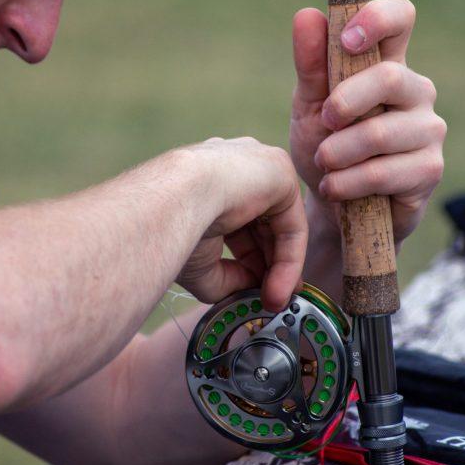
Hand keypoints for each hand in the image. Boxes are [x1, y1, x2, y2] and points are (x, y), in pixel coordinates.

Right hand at [176, 137, 306, 312]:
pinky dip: (289, 260)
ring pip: (280, 226)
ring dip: (279, 268)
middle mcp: (237, 165)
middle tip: (271, 297)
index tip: (254, 287)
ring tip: (274, 300)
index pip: (240, 220)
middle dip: (268, 264)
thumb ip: (229, 276)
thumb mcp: (201, 261)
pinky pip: (292, 224)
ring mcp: (260, 165)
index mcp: (210, 176)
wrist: (173, 199)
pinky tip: (279, 288)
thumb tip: (252, 288)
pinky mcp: (281, 172)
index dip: (250, 257)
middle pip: (265, 223)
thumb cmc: (172, 227)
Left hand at [290, 0, 444, 245]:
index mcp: (388, 62)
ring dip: (338, 151)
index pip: (400, 17)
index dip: (378, 18)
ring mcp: (428, 129)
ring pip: (380, 132)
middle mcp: (416, 90)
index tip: (347, 39)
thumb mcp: (309, 104)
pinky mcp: (430, 169)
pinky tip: (333, 187)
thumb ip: (310, 64)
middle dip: (345, 101)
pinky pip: (382, 172)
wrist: (336, 204)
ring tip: (322, 163)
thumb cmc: (325, 144)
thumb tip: (307, 14)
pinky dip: (346, 182)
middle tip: (322, 122)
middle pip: (390, 77)